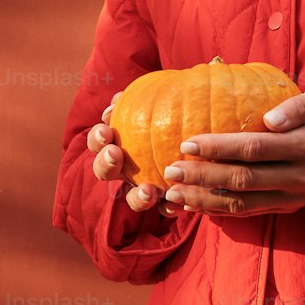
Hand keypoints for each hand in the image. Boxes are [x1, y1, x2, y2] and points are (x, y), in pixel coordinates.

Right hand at [87, 93, 175, 215]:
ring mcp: (145, 186)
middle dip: (105, 164)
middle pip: (105, 171)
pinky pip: (163, 208)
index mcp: (120, 143)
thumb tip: (118, 98)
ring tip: (148, 191)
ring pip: (132, 198)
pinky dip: (166, 207)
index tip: (106, 130)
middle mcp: (127, 168)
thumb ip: (141, 96)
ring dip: (137, 197)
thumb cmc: (177, 108)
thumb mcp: (163, 95)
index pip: (99, 141)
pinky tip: (175, 203)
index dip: (97, 138)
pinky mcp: (168, 199)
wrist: (207, 129)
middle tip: (114, 154)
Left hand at [159, 83, 304, 217]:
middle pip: (242, 180)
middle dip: (202, 176)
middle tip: (169, 171)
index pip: (253, 149)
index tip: (187, 143)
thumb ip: (299, 106)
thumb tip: (269, 119)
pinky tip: (197, 205)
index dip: (218, 148)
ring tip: (174, 195)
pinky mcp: (290, 208)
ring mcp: (294, 197)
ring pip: (242, 204)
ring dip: (205, 200)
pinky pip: (251, 212)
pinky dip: (221, 211)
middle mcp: (300, 177)